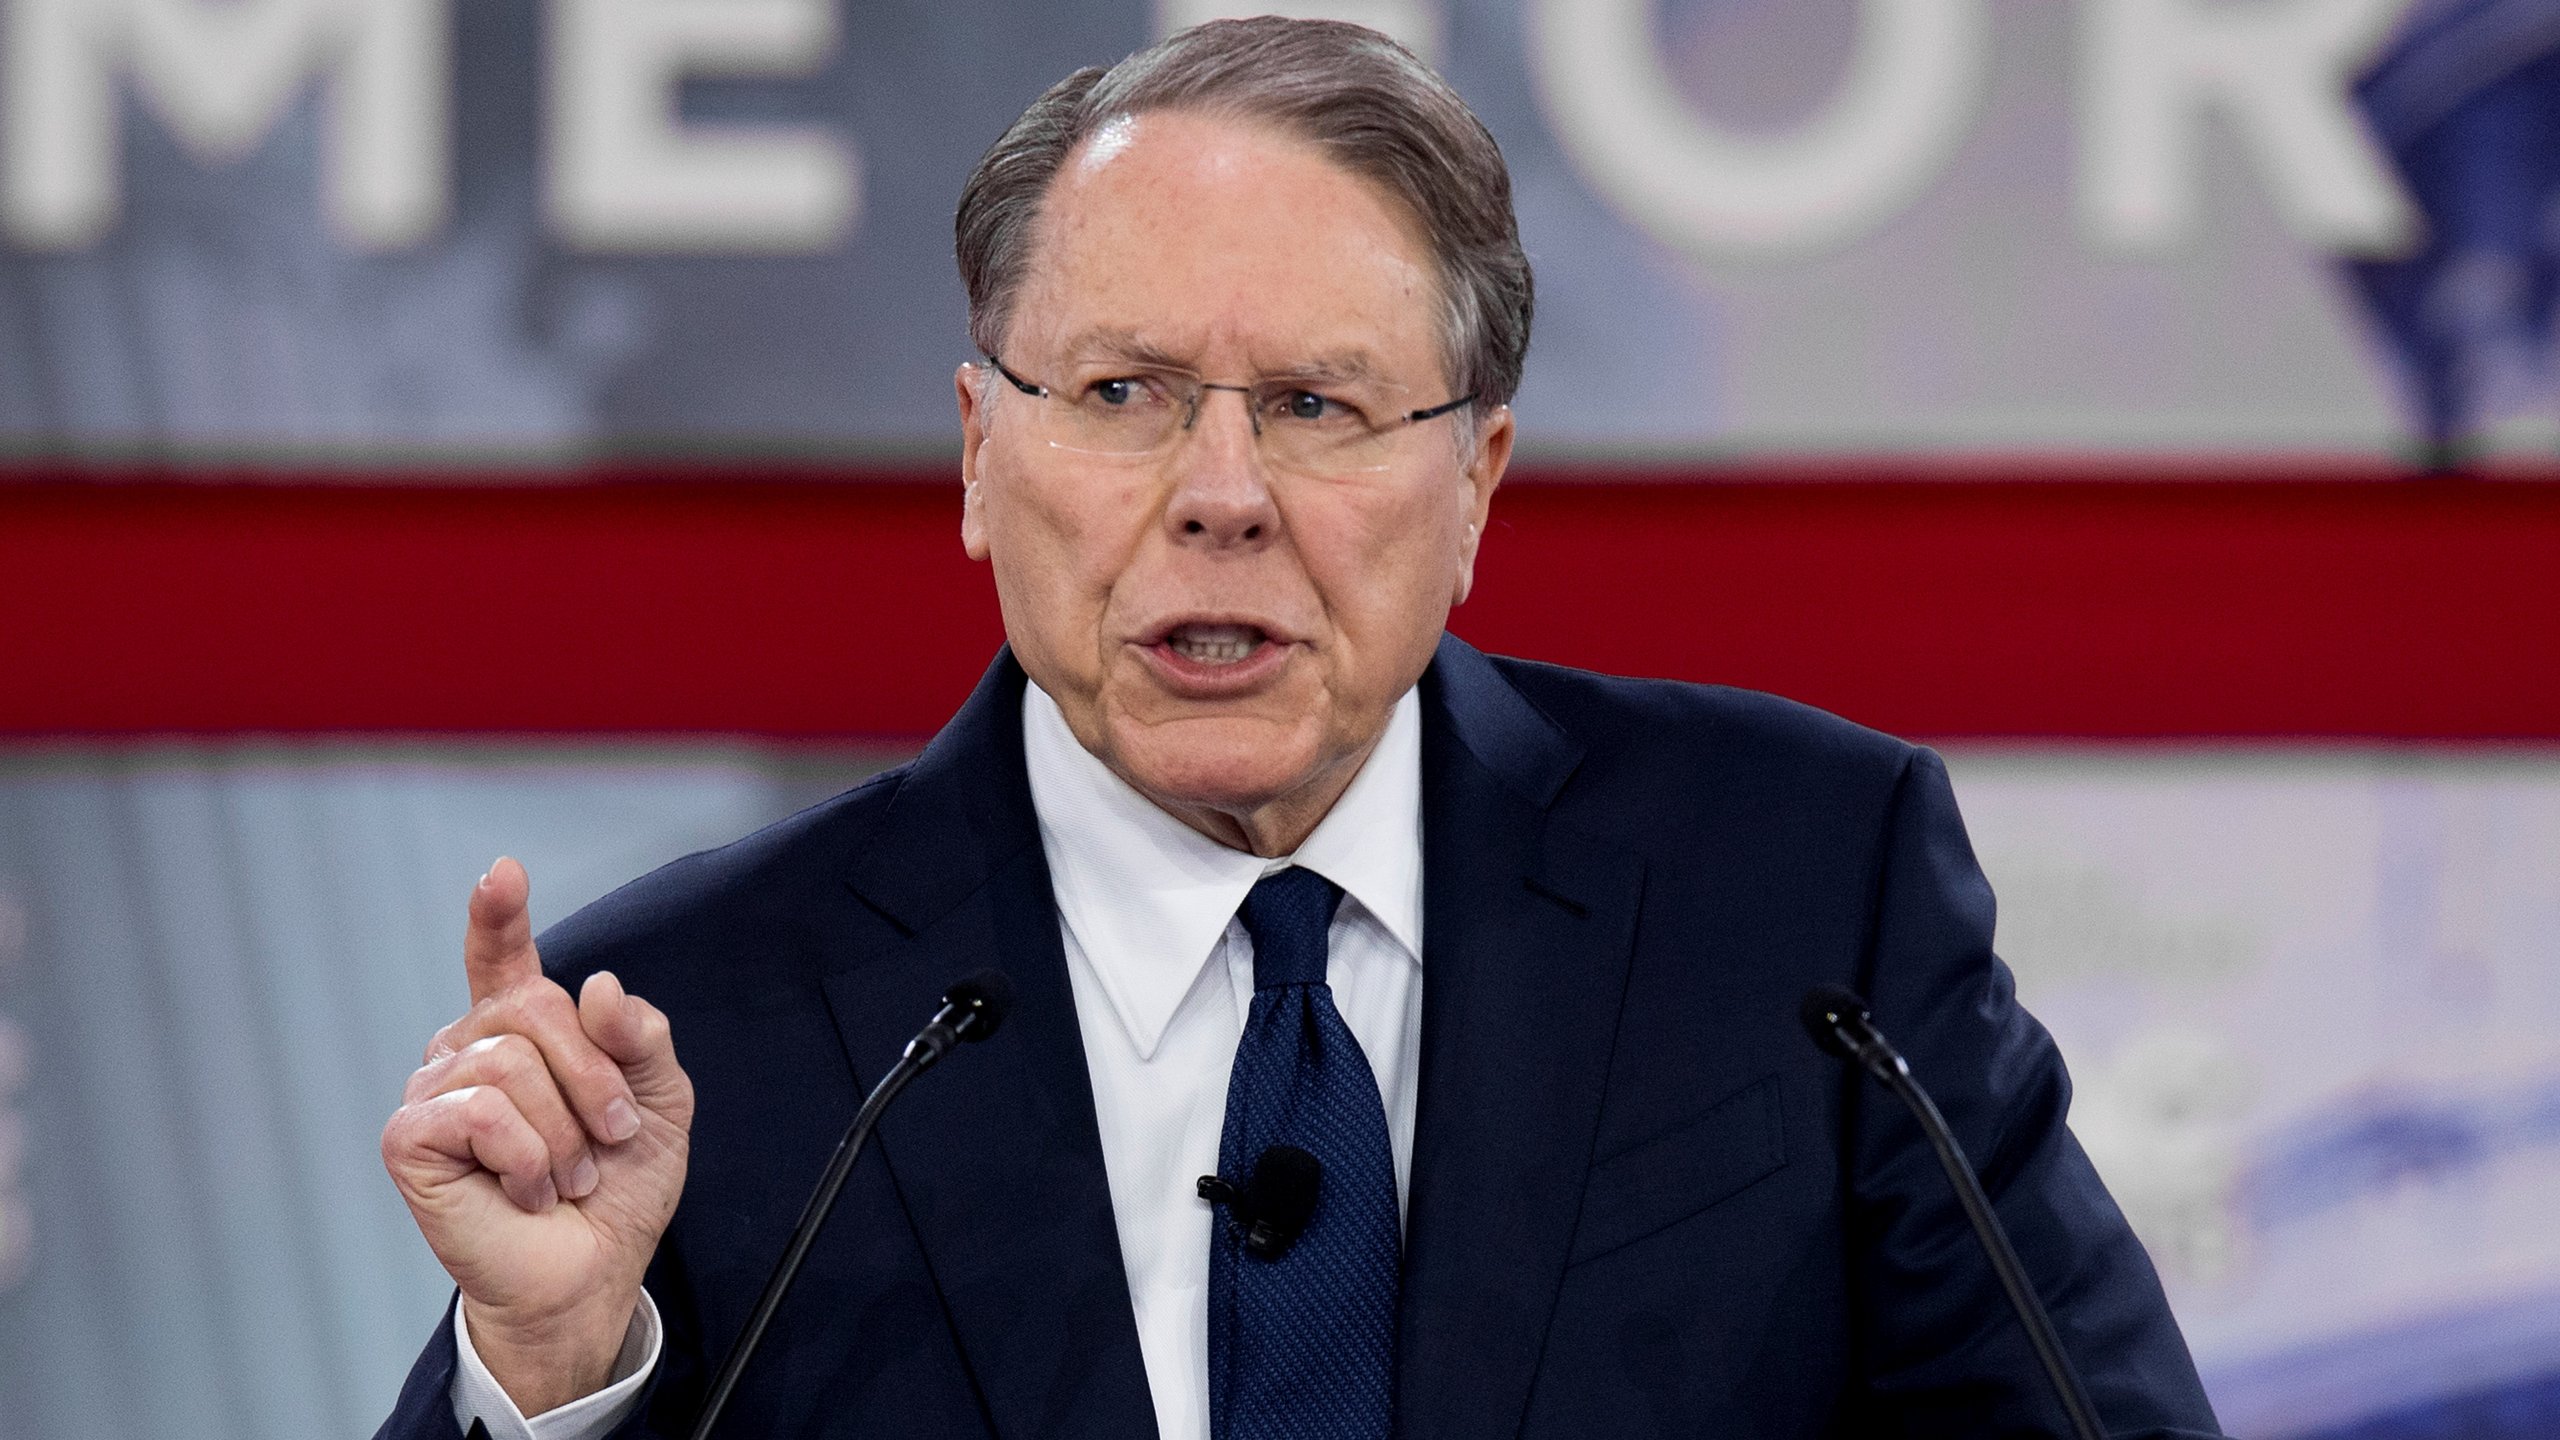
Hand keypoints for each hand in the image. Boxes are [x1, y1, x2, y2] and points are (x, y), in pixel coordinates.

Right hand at [381, 858, 694, 1414]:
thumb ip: (640, 1036)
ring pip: (511, 1062)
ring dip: (564, 1132)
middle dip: (594, 1078)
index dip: (498, 915)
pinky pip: (481, 1110)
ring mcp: (432, 1091)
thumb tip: (596, 986)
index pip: (502, 959)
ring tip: (566, 1177)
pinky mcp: (408, 1137)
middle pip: (535, 1008)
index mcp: (523, 1032)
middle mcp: (468, 1050)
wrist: (593, 1271)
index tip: (503, 872)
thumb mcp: (659, 1100)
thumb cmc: (617, 1188)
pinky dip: (525, 1155)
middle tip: (611, 1139)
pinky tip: (525, 1190)